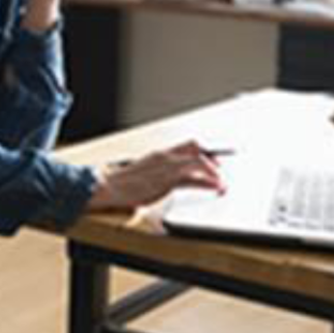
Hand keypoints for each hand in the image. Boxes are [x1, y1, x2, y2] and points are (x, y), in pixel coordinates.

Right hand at [85, 141, 224, 211]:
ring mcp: (167, 166)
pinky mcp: (168, 179)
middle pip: (196, 148)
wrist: (112, 187)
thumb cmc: (126, 183)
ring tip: (222, 181)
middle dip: (212, 158)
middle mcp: (166, 156)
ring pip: (198, 161)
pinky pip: (194, 178)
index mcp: (161, 153)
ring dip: (214, 171)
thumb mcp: (147, 174)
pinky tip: (215, 187)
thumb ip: (161, 174)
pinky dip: (208, 182)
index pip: (188, 145)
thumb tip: (172, 181)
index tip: (214, 160)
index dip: (204, 151)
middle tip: (220, 170)